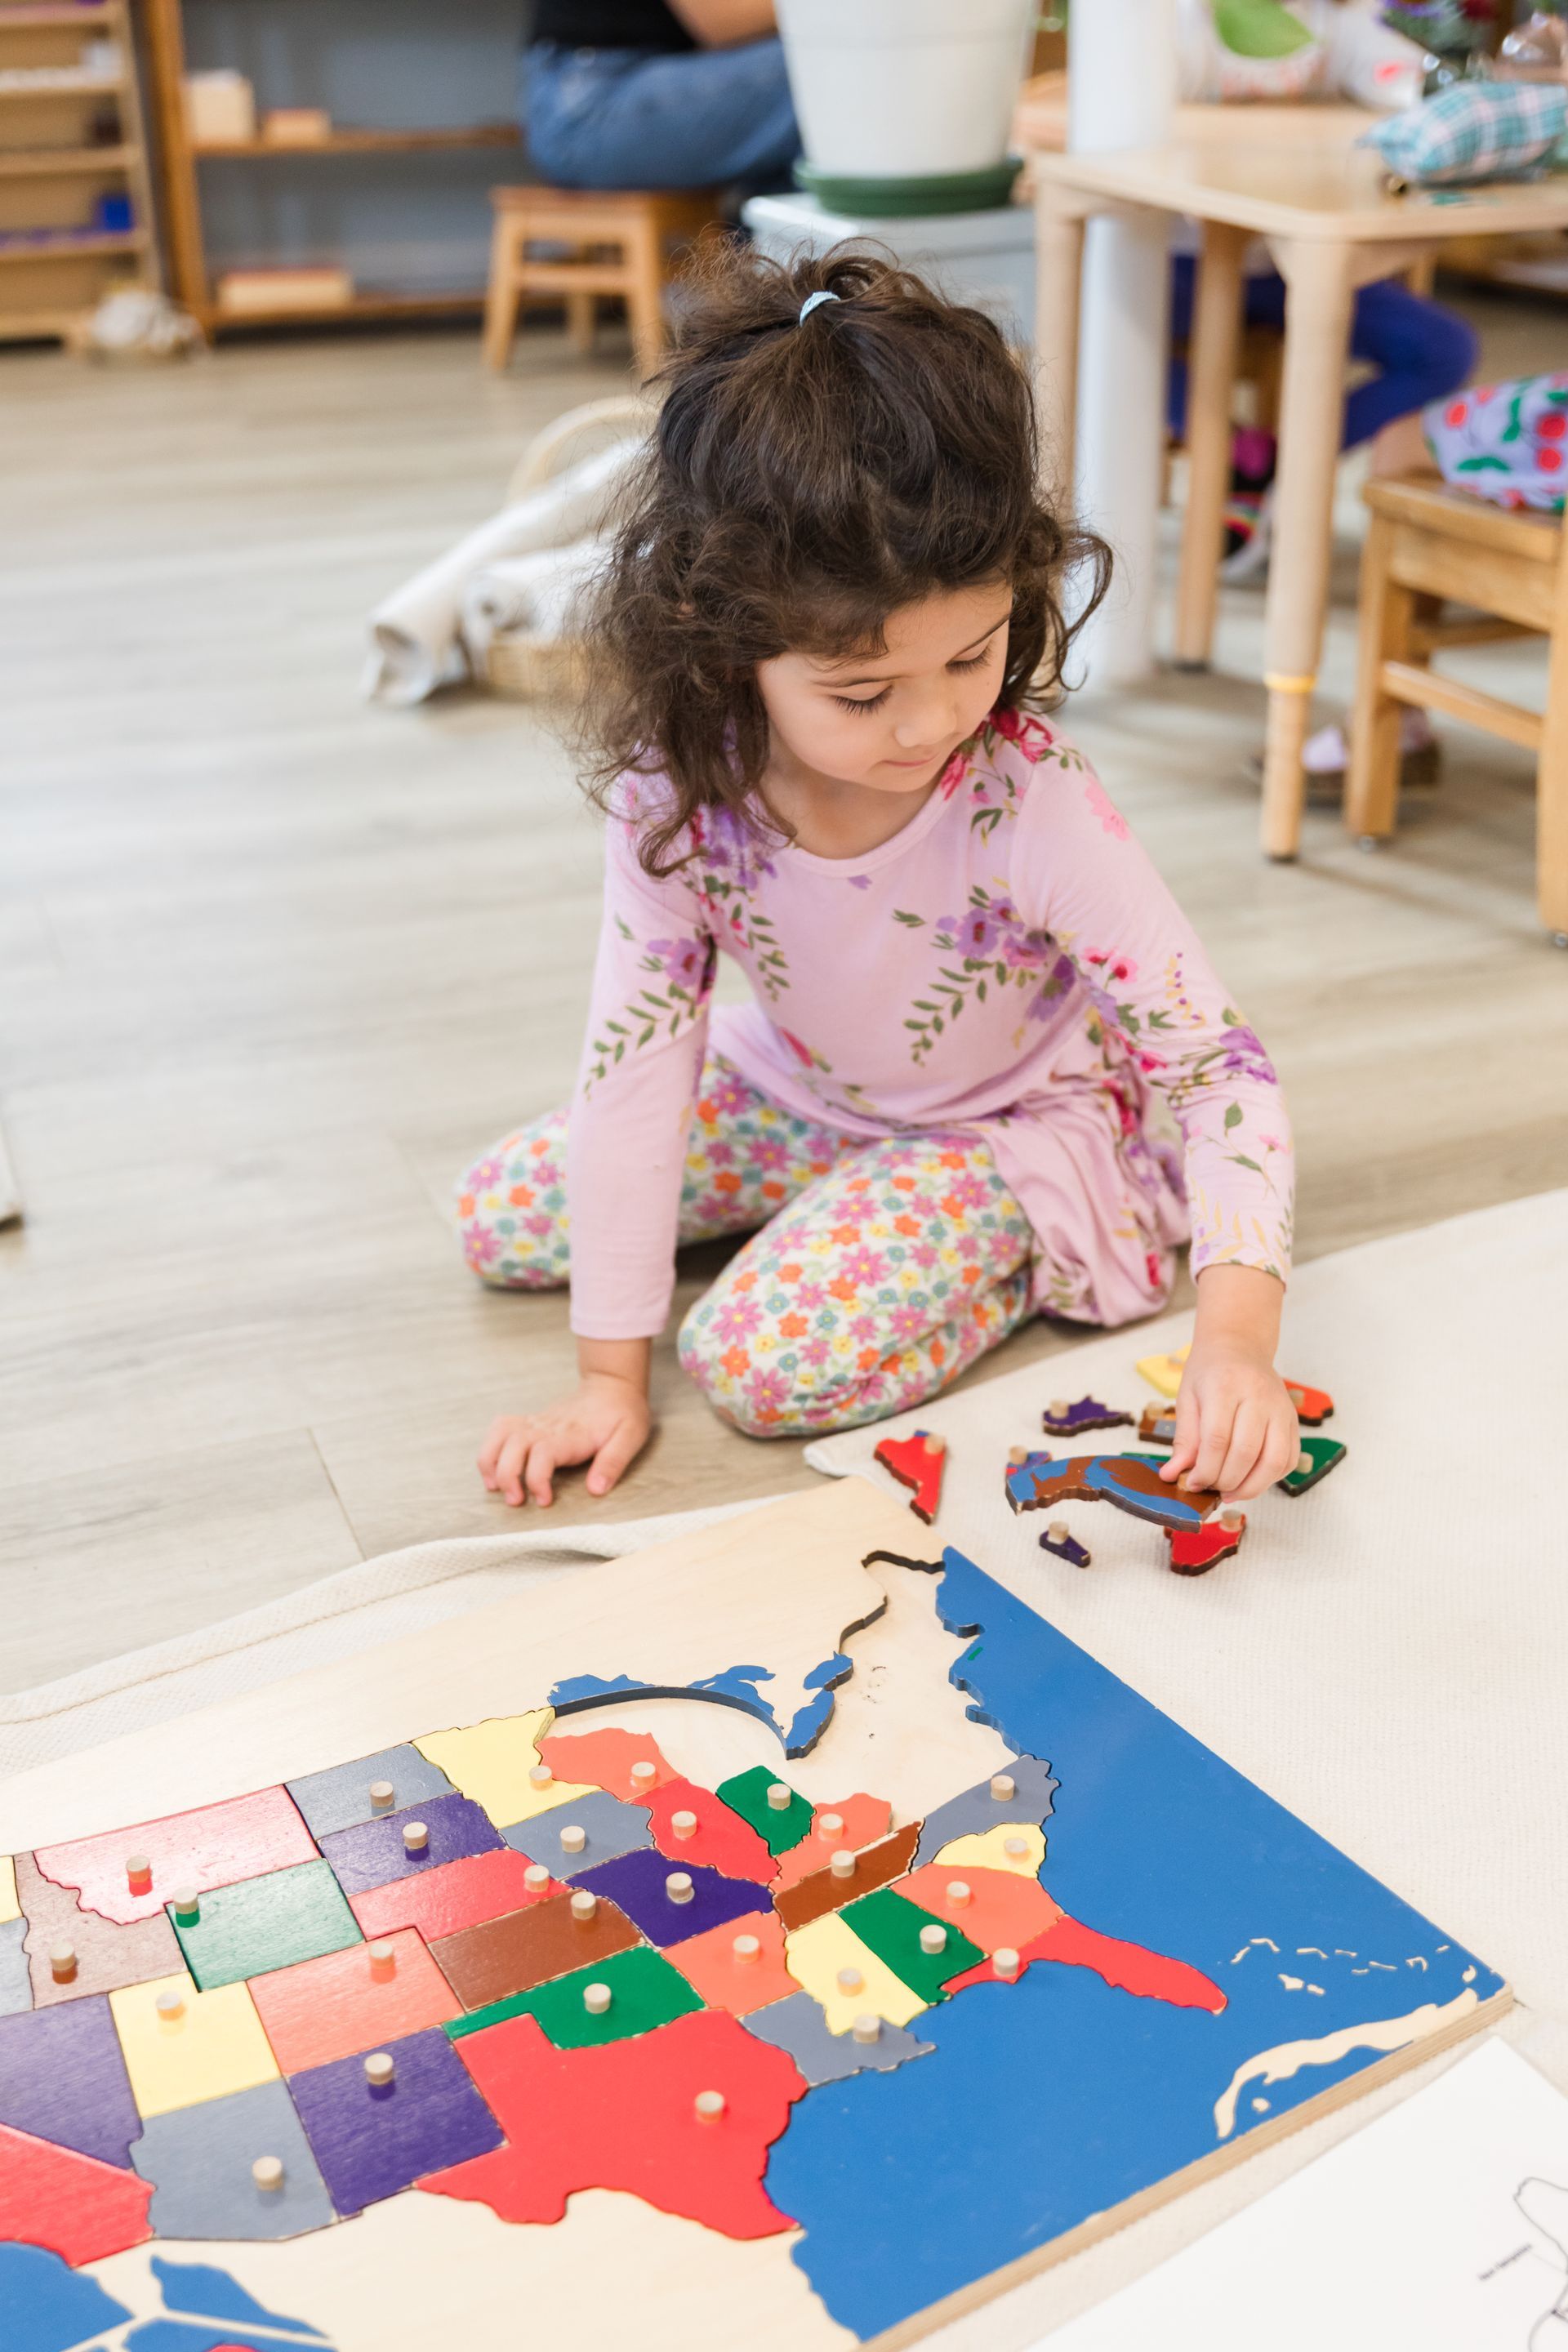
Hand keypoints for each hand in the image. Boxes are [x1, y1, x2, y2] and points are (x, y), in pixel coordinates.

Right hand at [478, 1374, 651, 1508]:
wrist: (612, 1385)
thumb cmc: (623, 1413)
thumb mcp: (631, 1436)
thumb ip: (613, 1462)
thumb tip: (595, 1489)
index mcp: (573, 1434)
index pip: (543, 1453)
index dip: (537, 1478)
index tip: (545, 1500)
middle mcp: (549, 1426)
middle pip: (514, 1444)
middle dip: (507, 1475)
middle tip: (515, 1500)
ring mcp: (537, 1422)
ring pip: (500, 1434)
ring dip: (491, 1461)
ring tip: (495, 1487)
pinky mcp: (531, 1421)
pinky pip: (500, 1428)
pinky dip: (490, 1448)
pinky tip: (494, 1468)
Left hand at [1158, 1343, 1298, 1501]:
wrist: (1240, 1347)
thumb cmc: (1210, 1372)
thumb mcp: (1187, 1398)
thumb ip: (1184, 1438)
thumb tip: (1172, 1475)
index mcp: (1225, 1386)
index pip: (1217, 1439)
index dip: (1205, 1469)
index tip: (1194, 1483)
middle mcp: (1258, 1396)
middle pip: (1246, 1452)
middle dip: (1225, 1480)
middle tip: (1211, 1488)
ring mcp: (1281, 1409)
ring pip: (1274, 1461)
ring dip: (1251, 1487)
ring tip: (1230, 1493)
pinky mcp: (1293, 1421)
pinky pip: (1288, 1459)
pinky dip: (1270, 1478)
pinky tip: (1250, 1480)